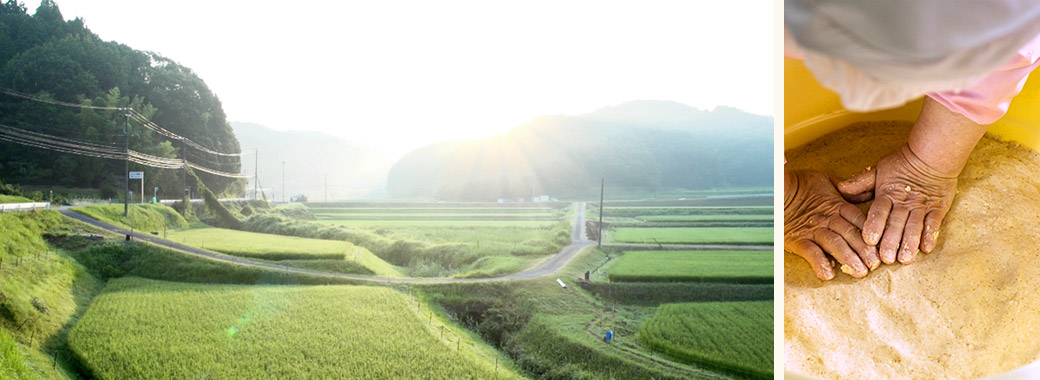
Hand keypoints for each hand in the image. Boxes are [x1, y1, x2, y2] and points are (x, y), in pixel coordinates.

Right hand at [785, 169, 878, 279]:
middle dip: (864, 250)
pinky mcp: (798, 239)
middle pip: (850, 234)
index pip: (859, 220)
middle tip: (875, 265)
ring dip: (848, 258)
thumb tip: (865, 194)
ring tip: (859, 272)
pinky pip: (810, 252)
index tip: (881, 247)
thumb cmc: (802, 184)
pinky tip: (828, 274)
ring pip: (834, 244)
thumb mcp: (827, 180)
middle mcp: (828, 219)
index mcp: (837, 205)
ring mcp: (813, 230)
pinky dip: (819, 263)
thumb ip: (847, 189)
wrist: (777, 190)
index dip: (871, 233)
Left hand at [838, 144, 956, 263]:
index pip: (879, 211)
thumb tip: (841, 188)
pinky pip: (935, 222)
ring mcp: (922, 206)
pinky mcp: (938, 208)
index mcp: (887, 193)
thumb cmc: (902, 164)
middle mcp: (904, 202)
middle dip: (891, 241)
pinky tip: (926, 248)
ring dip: (910, 243)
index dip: (874, 225)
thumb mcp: (878, 169)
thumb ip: (861, 182)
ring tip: (905, 259)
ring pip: (915, 225)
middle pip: (897, 223)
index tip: (869, 240)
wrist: (932, 155)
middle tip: (886, 258)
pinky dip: (931, 235)